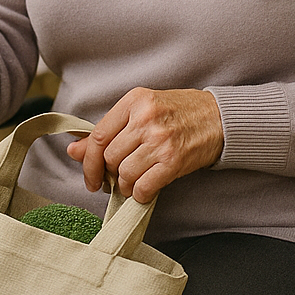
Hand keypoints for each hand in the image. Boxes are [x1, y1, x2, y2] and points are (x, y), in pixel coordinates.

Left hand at [67, 87, 223, 201]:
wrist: (220, 118)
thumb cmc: (180, 112)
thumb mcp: (142, 110)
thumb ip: (109, 130)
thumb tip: (73, 150)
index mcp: (134, 101)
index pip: (98, 137)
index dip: (88, 162)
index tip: (91, 177)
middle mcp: (146, 118)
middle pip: (110, 158)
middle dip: (111, 174)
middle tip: (119, 177)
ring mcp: (161, 140)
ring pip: (125, 174)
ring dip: (126, 185)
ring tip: (135, 181)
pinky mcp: (174, 160)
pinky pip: (143, 187)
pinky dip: (140, 194)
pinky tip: (146, 189)